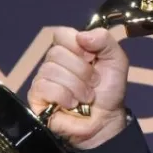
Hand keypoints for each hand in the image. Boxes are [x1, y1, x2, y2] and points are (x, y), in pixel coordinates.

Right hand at [27, 27, 129, 149]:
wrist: (106, 118)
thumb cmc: (109, 89)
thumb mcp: (116, 59)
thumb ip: (104, 40)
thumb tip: (81, 36)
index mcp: (71, 49)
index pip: (61, 34)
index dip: (78, 45)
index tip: (92, 58)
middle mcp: (54, 62)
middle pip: (57, 53)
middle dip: (82, 70)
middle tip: (93, 82)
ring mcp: (43, 79)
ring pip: (51, 71)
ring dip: (77, 86)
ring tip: (86, 96)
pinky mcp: (36, 97)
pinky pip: (45, 87)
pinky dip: (65, 96)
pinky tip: (73, 103)